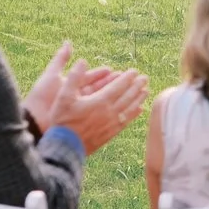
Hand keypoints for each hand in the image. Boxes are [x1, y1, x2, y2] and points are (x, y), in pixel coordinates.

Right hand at [30, 43, 148, 153]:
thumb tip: (82, 61)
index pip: (118, 86)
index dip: (128, 78)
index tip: (134, 71)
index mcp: (100, 101)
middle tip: (145, 78)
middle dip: (137, 86)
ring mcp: (112, 124)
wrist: (65, 147)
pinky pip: (127, 121)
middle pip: (128, 96)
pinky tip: (139, 110)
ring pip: (130, 108)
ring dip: (139, 98)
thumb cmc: (63, 121)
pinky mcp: (111, 133)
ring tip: (146, 91)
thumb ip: (74, 77)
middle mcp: (110, 112)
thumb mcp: (63, 97)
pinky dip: (134, 114)